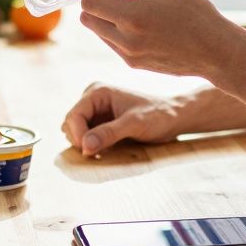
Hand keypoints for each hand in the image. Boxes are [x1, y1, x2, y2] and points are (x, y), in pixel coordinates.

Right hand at [61, 82, 184, 155]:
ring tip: (102, 152)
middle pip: (71, 123)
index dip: (77, 135)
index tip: (88, 152)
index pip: (73, 115)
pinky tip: (104, 151)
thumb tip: (85, 146)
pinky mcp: (102, 122)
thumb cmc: (158, 116)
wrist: (174, 117)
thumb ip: (109, 133)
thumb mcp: (134, 124)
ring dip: (84, 144)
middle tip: (96, 154)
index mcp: (98, 92)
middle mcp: (94, 99)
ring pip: (76, 131)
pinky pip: (86, 135)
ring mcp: (97, 111)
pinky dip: (91, 145)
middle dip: (80, 140)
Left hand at [79, 0, 245, 81]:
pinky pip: (113, 44)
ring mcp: (128, 56)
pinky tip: (143, 25)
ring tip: (135, 9)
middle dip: (96, 3)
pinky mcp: (134, 65)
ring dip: (107, 18)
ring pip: (98, 32)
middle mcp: (125, 40)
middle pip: (87, 18)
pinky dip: (118, 32)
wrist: (217, 52)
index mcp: (131, 17)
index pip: (87, 1)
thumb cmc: (195, 14)